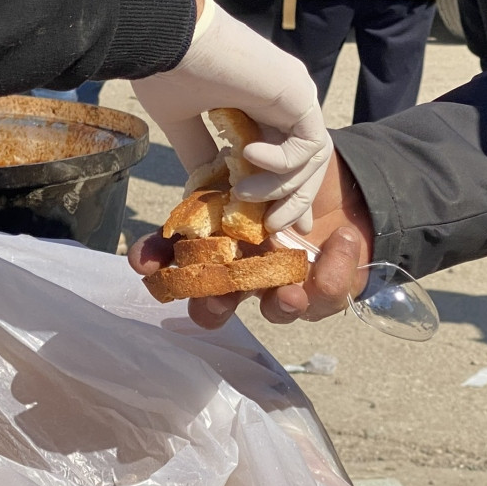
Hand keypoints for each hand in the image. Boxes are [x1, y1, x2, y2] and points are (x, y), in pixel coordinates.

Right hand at [129, 151, 374, 327]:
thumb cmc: (280, 178)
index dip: (162, 271)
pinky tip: (341, 238)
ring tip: (291, 290)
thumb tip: (183, 186)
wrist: (335, 179)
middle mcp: (247, 278)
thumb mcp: (244, 174)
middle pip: (219, 306)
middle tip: (213, 297)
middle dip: (212, 306)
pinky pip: (330, 293)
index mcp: (220, 252)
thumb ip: (211, 184)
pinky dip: (336, 267)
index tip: (145, 266)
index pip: (181, 268)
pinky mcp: (327, 288)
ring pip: (279, 310)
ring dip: (282, 303)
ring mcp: (286, 287)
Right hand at [131, 0, 331, 232]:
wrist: (165, 35)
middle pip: (309, 162)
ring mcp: (295, 94)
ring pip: (313, 159)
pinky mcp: (298, 93)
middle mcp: (284, 98)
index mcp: (259, 102)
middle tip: (273, 229)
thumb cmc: (167, 70)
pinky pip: (309, 144)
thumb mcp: (181, 122)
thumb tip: (204, 188)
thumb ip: (200, 152)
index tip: (275, 224)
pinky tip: (248, 156)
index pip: (288, 153)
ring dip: (282, 188)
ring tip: (242, 195)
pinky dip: (281, 162)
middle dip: (295, 201)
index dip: (287, 191)